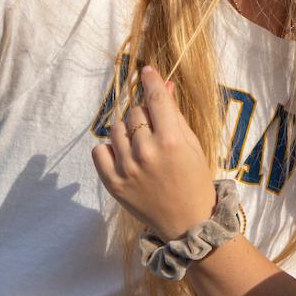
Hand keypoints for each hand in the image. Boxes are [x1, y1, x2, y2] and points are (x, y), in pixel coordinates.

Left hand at [91, 66, 213, 241]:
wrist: (188, 223)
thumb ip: (175, 115)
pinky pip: (100, 150)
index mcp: (170, 140)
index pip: (155, 98)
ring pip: (117, 128)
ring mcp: (127, 168)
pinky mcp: (113, 183)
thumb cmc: (195, 181)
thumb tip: (163, 84)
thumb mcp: (192, 145)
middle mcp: (146, 152)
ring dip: (128, 132)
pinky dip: (109, 150)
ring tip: (141, 147)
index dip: (150, 80)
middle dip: (145, 116)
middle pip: (135, 112)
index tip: (147, 71)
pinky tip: (124, 157)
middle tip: (155, 131)